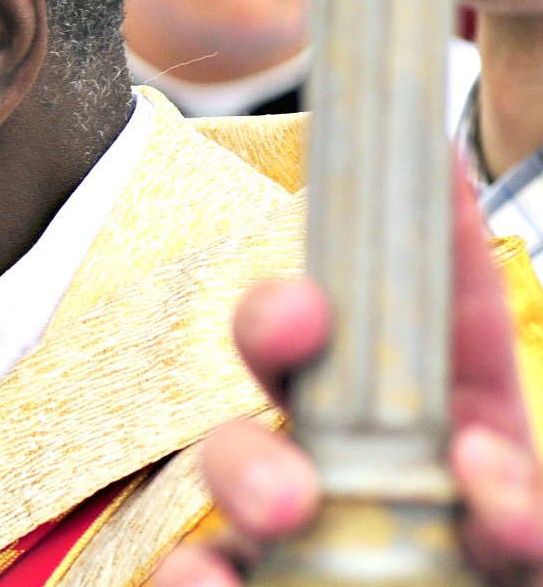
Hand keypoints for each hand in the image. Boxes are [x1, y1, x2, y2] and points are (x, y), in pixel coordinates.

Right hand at [151, 164, 542, 585]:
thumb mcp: (530, 554)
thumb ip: (524, 518)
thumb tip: (480, 464)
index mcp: (451, 439)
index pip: (438, 318)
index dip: (429, 232)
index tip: (423, 155)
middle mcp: (357, 465)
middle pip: (294, 355)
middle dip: (278, 318)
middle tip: (299, 318)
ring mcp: (283, 529)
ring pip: (236, 460)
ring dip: (249, 465)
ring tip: (281, 508)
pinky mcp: (229, 584)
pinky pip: (190, 572)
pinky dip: (189, 577)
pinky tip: (207, 583)